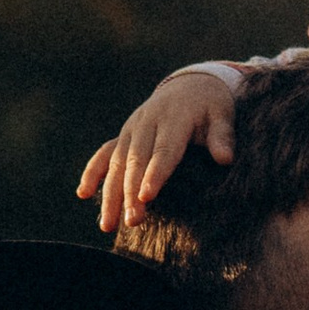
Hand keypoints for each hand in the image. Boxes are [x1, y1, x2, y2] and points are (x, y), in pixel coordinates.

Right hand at [77, 70, 238, 237]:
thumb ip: (223, 136)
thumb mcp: (222, 114)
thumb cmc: (210, 105)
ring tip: (108, 224)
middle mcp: (147, 122)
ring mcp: (132, 129)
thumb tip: (225, 159)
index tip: (147, 197)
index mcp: (174, 117)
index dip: (155, 174)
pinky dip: (92, 172)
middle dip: (131, 193)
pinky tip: (83, 194)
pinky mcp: (123, 135)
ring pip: (117, 163)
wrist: (190, 85)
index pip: (163, 150)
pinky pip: (104, 154)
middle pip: (136, 161)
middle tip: (132, 222)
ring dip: (111, 194)